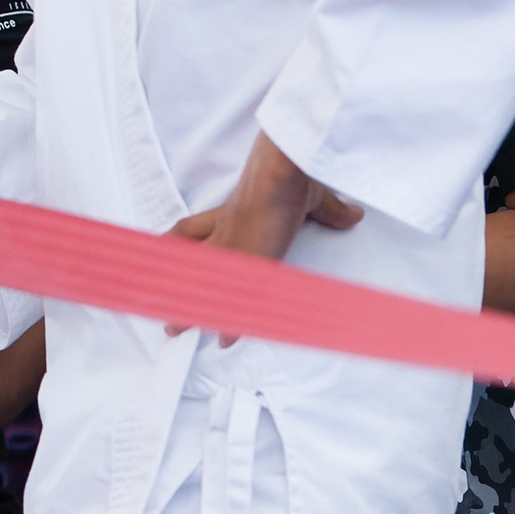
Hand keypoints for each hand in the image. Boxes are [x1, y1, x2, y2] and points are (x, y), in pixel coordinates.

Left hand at [166, 134, 360, 339]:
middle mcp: (223, 232)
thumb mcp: (312, 196)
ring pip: (198, 284)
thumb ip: (330, 210)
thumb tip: (353, 213)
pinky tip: (223, 340)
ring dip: (188, 308)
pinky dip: (229, 322)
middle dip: (173, 282)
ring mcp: (228, 249)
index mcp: (233, 213)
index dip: (182, 245)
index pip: (194, 231)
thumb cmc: (292, 175)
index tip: (167, 254)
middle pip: (185, 260)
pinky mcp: (243, 265)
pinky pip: (230, 300)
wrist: (283, 173)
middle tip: (161, 298)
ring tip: (174, 330)